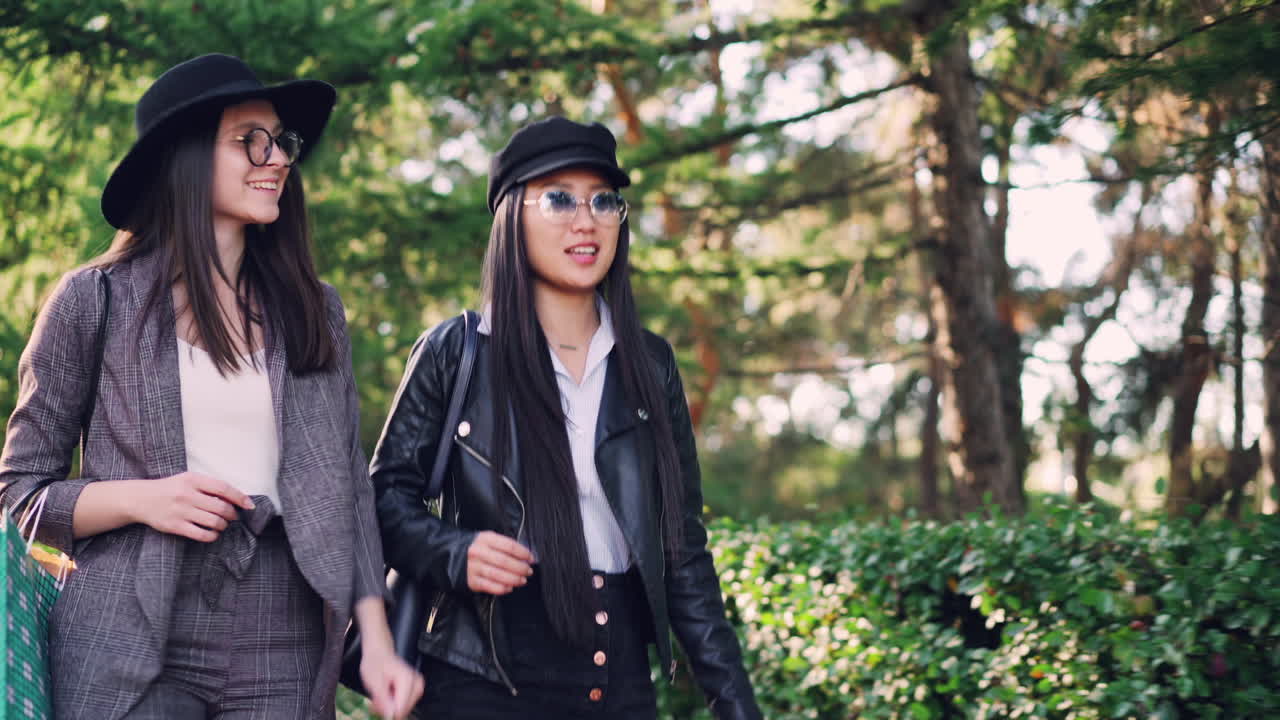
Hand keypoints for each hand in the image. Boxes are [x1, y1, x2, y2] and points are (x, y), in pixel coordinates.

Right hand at [131, 472, 254, 541]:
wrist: (140, 499)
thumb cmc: (170, 489)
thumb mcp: (188, 479)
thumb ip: (209, 486)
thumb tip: (236, 498)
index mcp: (193, 480)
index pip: (223, 488)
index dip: (239, 498)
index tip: (249, 505)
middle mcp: (187, 494)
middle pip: (221, 508)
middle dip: (232, 515)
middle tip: (233, 517)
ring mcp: (180, 511)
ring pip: (214, 522)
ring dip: (223, 526)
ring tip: (222, 525)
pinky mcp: (174, 526)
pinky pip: (201, 534)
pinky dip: (212, 535)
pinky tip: (213, 533)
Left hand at [360, 645, 423, 718]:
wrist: (380, 653)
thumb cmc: (376, 663)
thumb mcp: (373, 681)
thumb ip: (383, 699)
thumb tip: (390, 715)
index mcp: (407, 680)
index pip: (401, 709)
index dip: (387, 711)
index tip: (377, 705)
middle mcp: (416, 683)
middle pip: (403, 710)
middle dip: (388, 709)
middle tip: (377, 699)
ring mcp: (418, 686)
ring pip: (404, 709)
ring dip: (390, 707)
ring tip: (381, 696)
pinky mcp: (416, 689)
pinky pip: (405, 704)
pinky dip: (394, 703)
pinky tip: (387, 696)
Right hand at [466, 531, 533, 594]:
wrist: (453, 555)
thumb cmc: (479, 548)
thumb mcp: (490, 540)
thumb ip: (506, 546)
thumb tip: (526, 557)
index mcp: (486, 539)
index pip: (509, 546)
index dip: (523, 553)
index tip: (531, 558)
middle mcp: (478, 552)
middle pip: (505, 561)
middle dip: (520, 568)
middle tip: (528, 571)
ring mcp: (473, 567)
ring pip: (498, 575)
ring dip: (514, 579)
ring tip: (522, 580)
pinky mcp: (471, 580)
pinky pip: (490, 586)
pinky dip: (502, 588)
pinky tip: (510, 587)